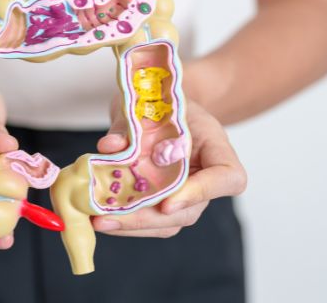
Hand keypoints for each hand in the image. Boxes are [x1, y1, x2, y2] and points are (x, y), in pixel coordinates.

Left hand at [93, 97, 246, 236]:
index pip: (228, 177)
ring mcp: (187, 193)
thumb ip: (129, 125)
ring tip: (98, 221)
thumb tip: (109, 147)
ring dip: (132, 226)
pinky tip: (99, 217)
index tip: (167, 202)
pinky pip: (150, 220)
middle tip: (110, 217)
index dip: (202, 193)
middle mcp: (206, 176)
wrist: (162, 102)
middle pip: (190, 211)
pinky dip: (125, 221)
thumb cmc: (162, 100)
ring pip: (168, 222)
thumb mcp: (148, 102)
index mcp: (216, 147)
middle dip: (147, 218)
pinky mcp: (165, 201)